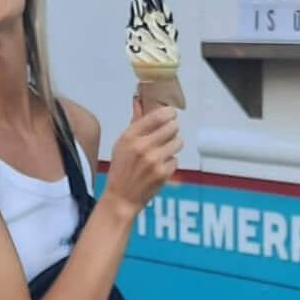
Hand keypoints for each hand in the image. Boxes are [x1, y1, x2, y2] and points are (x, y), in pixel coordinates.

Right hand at [103, 99, 181, 218]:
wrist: (121, 198)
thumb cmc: (121, 170)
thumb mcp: (122, 144)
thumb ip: (135, 122)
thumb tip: (139, 101)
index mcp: (130, 136)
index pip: (158, 115)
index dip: (169, 113)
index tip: (171, 113)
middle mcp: (142, 146)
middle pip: (172, 127)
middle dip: (172, 129)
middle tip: (168, 134)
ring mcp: (154, 160)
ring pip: (178, 142)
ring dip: (174, 145)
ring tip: (164, 151)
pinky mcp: (163, 173)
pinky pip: (176, 160)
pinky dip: (170, 163)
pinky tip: (160, 167)